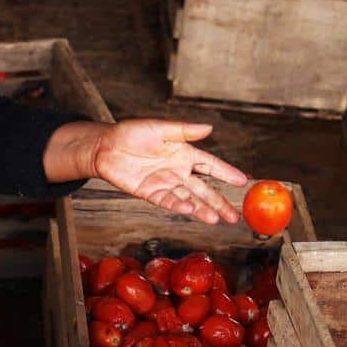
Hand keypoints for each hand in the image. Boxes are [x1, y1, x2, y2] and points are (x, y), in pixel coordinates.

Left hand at [48, 120, 249, 223]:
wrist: (104, 146)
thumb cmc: (131, 133)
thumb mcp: (159, 128)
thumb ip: (184, 130)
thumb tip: (209, 128)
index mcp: (184, 153)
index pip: (210, 165)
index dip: (226, 173)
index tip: (243, 182)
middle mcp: (178, 171)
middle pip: (203, 189)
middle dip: (219, 202)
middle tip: (235, 215)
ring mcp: (165, 183)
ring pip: (188, 198)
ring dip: (202, 209)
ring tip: (217, 219)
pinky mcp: (150, 193)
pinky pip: (167, 201)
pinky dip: (178, 205)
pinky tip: (190, 210)